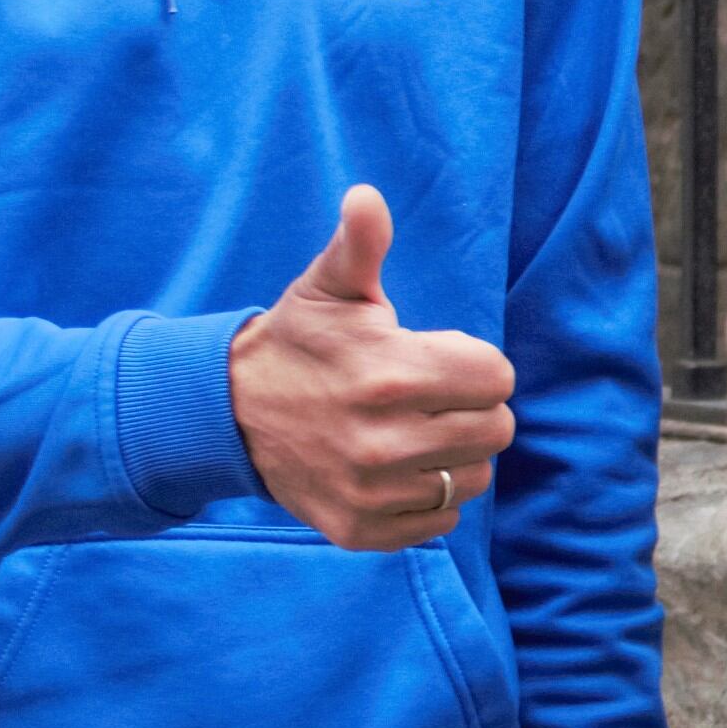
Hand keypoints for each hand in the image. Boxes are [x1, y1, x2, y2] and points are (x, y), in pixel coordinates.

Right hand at [229, 187, 516, 550]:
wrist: (228, 412)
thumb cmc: (297, 342)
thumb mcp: (327, 286)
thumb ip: (360, 244)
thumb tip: (367, 197)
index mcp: (390, 375)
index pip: (498, 378)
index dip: (475, 363)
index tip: (436, 358)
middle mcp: (384, 441)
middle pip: (496, 430)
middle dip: (472, 407)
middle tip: (429, 395)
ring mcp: (372, 492)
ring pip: (474, 478)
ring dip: (456, 454)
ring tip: (415, 429)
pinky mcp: (360, 530)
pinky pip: (440, 521)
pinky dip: (430, 497)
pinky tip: (398, 468)